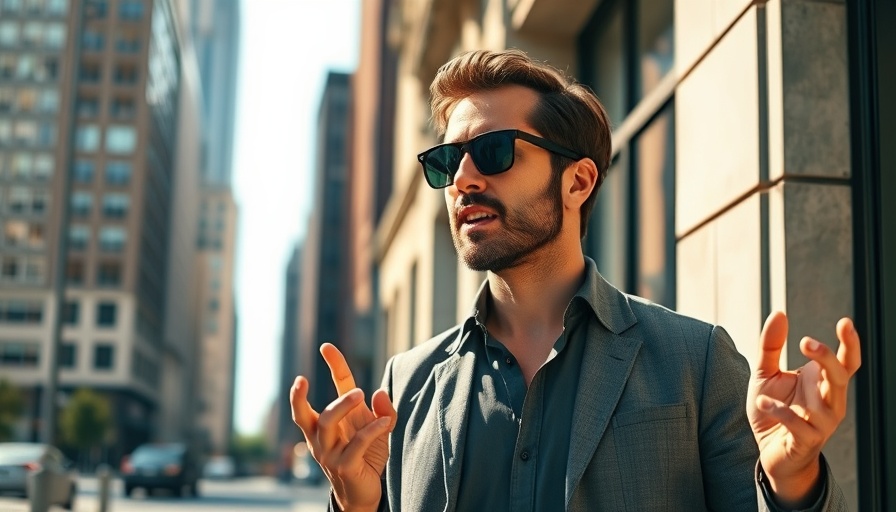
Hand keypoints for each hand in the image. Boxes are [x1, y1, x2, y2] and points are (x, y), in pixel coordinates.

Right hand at [291, 343, 395, 511]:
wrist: (364, 493)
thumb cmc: (366, 457)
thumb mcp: (379, 429)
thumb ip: (384, 411)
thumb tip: (378, 392)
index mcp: (329, 423)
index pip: (328, 391)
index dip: (331, 367)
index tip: (327, 346)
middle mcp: (322, 437)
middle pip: (306, 413)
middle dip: (307, 395)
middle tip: (335, 378)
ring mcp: (330, 452)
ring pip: (327, 423)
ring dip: (342, 405)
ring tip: (360, 395)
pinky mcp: (344, 466)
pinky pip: (355, 444)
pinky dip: (371, 430)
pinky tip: (384, 423)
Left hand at [747, 312, 860, 506]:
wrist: (769, 451)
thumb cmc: (772, 408)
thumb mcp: (766, 374)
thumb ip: (771, 346)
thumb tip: (779, 313)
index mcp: (823, 383)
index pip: (846, 362)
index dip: (850, 343)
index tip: (845, 322)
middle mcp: (829, 401)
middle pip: (841, 377)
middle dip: (828, 358)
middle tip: (806, 341)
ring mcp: (822, 423)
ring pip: (830, 403)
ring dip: (809, 387)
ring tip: (784, 371)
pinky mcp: (806, 441)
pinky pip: (800, 425)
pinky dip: (782, 412)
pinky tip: (763, 403)